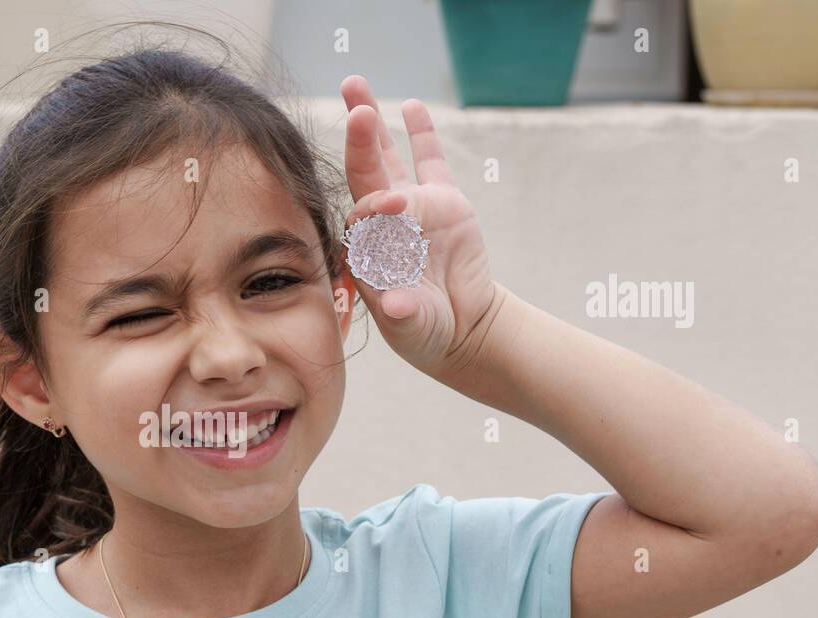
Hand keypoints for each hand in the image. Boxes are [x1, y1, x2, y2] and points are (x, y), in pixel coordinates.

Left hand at [340, 75, 499, 379]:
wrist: (461, 328)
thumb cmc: (426, 332)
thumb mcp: (416, 327)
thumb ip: (405, 314)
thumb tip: (396, 306)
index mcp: (367, 250)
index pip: (363, 219)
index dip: (375, 208)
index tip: (397, 205)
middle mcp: (382, 223)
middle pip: (363, 176)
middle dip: (359, 143)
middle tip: (358, 110)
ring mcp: (412, 208)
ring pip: (387, 159)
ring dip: (372, 125)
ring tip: (356, 85)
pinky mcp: (443, 201)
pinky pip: (429, 162)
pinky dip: (421, 135)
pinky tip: (410, 105)